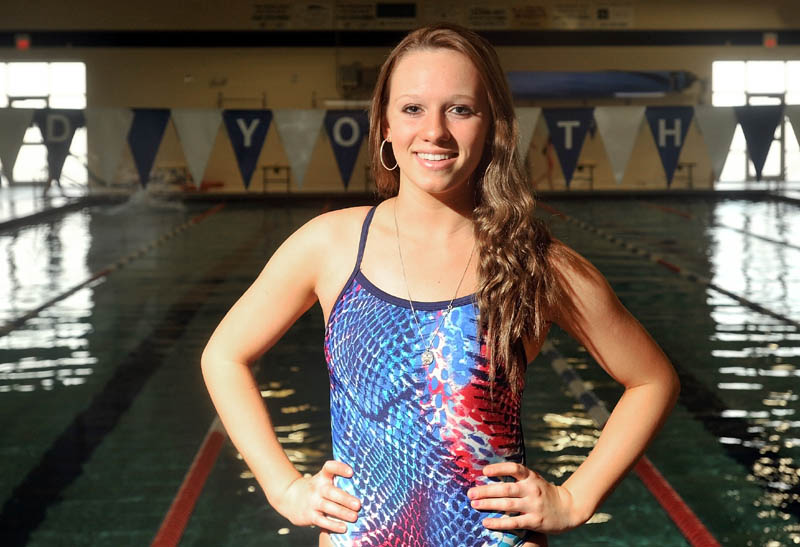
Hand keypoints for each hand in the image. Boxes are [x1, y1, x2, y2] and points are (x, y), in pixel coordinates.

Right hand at [272, 460, 360, 533]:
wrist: (290, 497)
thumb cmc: (316, 489)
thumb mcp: (323, 480)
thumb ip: (338, 480)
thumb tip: (365, 485)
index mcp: (322, 477)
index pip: (330, 467)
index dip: (339, 468)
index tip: (351, 472)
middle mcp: (317, 488)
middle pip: (331, 491)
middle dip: (345, 498)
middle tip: (358, 504)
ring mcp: (312, 502)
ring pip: (328, 507)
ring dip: (342, 512)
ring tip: (355, 517)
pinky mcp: (309, 515)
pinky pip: (322, 521)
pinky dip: (333, 525)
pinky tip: (344, 528)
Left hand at [467, 462, 586, 534]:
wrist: (568, 508)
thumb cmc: (544, 493)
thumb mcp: (534, 480)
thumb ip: (517, 478)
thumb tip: (490, 474)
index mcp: (531, 477)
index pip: (514, 468)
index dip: (499, 468)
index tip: (484, 471)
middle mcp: (532, 489)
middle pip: (506, 488)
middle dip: (486, 490)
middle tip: (470, 493)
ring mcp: (533, 505)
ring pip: (507, 504)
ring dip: (488, 504)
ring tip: (474, 504)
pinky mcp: (535, 521)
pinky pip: (513, 522)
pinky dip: (498, 522)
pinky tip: (486, 522)